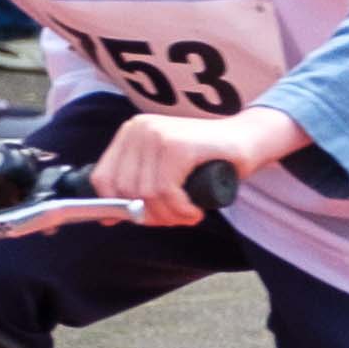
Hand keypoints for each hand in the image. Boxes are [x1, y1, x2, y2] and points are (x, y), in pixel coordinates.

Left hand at [91, 104, 304, 227]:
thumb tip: (106, 218)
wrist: (246, 140)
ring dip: (170, 216)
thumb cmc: (204, 161)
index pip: (103, 180)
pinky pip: (166, 192)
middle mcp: (139, 129)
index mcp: (130, 133)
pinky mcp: (177, 146)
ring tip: (188, 213)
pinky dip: (181, 210)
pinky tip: (195, 210)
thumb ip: (135, 189)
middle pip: (126, 192)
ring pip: (147, 195)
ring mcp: (157, 134)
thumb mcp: (163, 173)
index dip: (121, 207)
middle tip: (176, 217)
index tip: (147, 217)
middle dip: (151, 215)